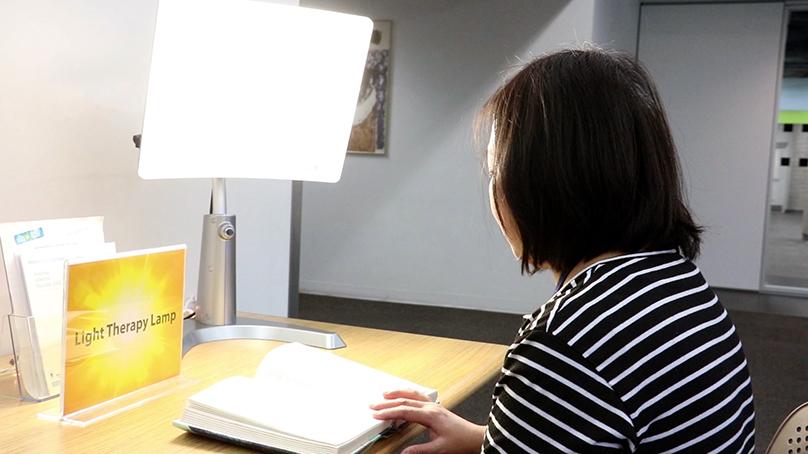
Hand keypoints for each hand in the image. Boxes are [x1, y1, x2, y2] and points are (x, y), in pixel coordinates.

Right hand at [370, 389, 484, 453]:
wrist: (474, 437)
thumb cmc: (460, 441)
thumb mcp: (439, 449)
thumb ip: (420, 450)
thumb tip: (404, 453)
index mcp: (430, 415)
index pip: (404, 411)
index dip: (389, 413)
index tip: (376, 415)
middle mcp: (431, 407)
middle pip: (405, 401)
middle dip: (388, 403)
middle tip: (373, 406)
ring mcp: (434, 406)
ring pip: (412, 394)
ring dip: (397, 394)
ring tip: (384, 395)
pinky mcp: (436, 408)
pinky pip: (419, 396)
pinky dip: (408, 394)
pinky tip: (404, 395)